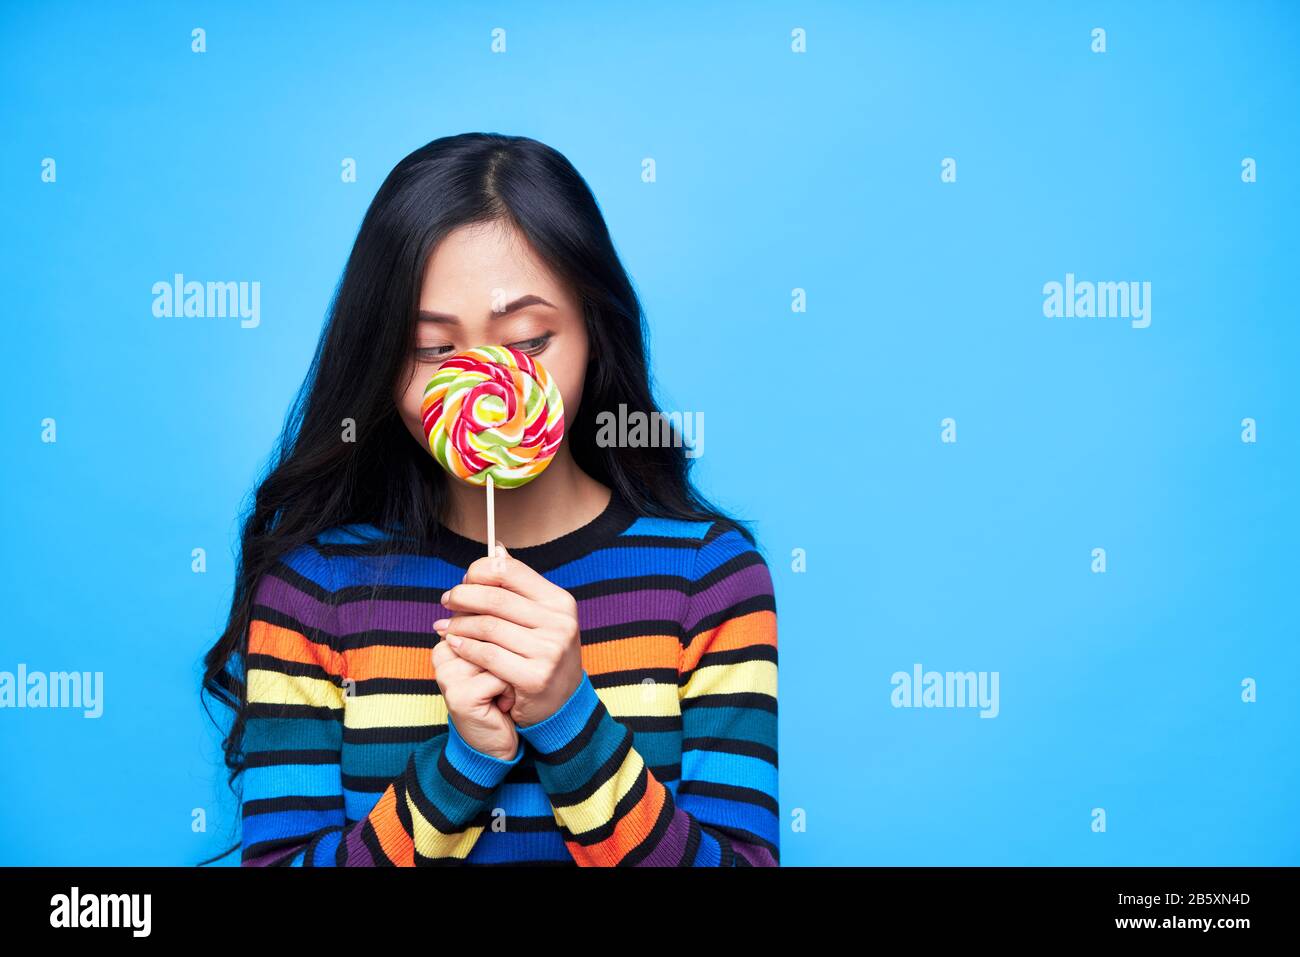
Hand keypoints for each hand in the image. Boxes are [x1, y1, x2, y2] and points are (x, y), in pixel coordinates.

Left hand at [431, 542, 583, 728]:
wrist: (562, 704)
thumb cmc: (543, 655)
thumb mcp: (541, 617)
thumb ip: (519, 586)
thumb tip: (497, 549)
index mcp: (559, 602)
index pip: (510, 571)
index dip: (478, 572)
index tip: (464, 581)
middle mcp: (558, 623)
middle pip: (495, 598)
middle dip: (462, 597)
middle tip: (446, 601)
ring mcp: (549, 651)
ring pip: (488, 627)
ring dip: (458, 625)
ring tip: (444, 626)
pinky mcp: (534, 677)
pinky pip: (487, 655)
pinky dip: (463, 647)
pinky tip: (453, 645)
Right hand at [431, 631, 518, 761]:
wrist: (493, 743)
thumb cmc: (498, 696)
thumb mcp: (494, 660)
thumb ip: (493, 633)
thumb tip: (507, 604)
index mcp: (447, 640)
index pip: (483, 618)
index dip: (504, 640)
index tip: (497, 666)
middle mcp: (442, 654)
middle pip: (491, 634)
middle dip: (508, 657)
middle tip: (501, 682)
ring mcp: (448, 675)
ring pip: (497, 653)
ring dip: (510, 674)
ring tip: (501, 692)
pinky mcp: (461, 695)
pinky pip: (500, 678)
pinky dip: (509, 692)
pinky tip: (501, 705)